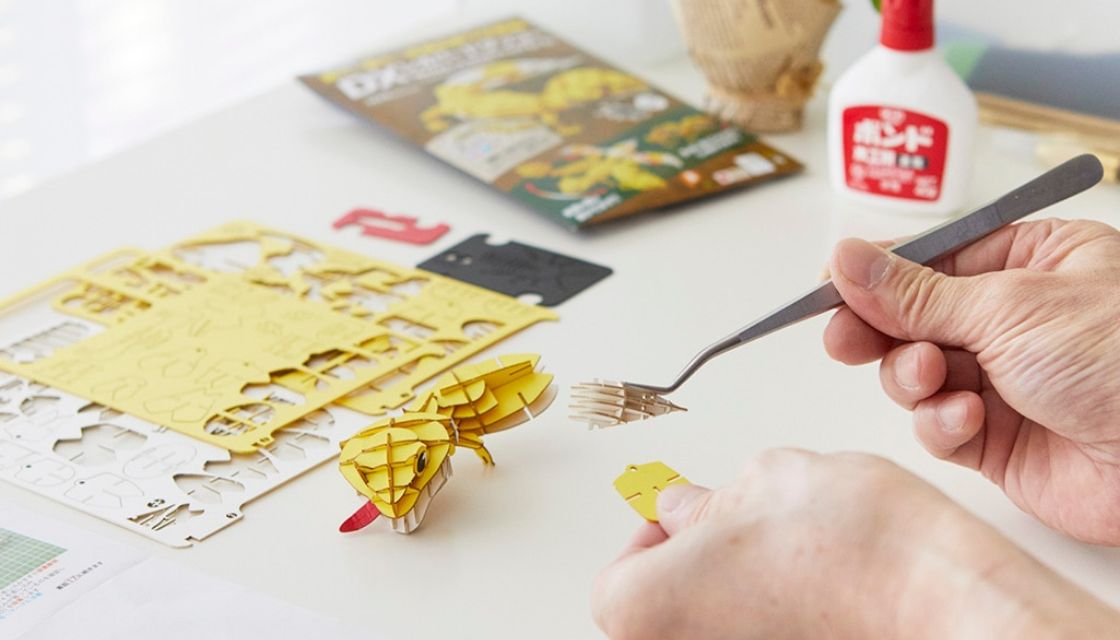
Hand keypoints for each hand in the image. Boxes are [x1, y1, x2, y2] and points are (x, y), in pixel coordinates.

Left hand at [592, 449, 1118, 639]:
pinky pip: (763, 635)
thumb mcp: (760, 480)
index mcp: (645, 609)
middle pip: (666, 604)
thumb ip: (707, 499)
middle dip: (701, 560)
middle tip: (744, 526)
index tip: (689, 514)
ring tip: (795, 553)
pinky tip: (822, 586)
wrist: (945, 602)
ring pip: (719, 621)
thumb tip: (688, 509)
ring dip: (742, 585)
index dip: (654, 534)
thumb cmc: (854, 550)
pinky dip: (779, 613)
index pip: (617, 574)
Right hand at [824, 220, 1119, 543]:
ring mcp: (1005, 381)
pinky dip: (940, 423)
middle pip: (913, 318)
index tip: (825, 287)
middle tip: (844, 340)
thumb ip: (914, 291)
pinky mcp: (998, 441)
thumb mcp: (1008, 305)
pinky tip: (965, 420)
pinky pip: (939, 426)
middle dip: (880, 331)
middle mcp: (1015, 320)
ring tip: (932, 378)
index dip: (875, 274)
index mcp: (1032, 263)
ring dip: (911, 377)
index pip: (931, 260)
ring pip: (915, 374)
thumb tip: (844, 258)